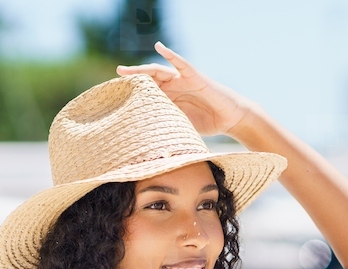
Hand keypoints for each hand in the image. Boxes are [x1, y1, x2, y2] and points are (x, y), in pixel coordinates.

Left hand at [117, 42, 254, 136]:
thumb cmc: (209, 123)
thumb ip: (168, 125)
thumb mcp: (182, 126)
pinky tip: (160, 47)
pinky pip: (182, 64)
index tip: (117, 93)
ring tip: (128, 70)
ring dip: (144, 69)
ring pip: (160, 71)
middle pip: (150, 79)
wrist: (230, 119)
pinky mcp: (195, 77)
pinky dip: (171, 55)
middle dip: (134, 77)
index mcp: (170, 98)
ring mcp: (184, 80)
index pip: (148, 91)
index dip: (134, 91)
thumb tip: (149, 142)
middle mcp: (175, 87)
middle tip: (117, 75)